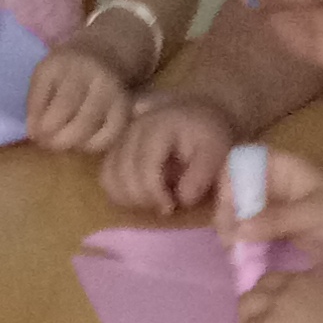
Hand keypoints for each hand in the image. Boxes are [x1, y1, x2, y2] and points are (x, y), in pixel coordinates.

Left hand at [24, 36, 133, 153]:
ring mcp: (111, 90)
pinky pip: (111, 133)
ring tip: (64, 143)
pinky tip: (84, 143)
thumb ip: (35, 102)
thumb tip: (33, 133)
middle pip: (73, 113)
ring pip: (90, 125)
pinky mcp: (124, 106)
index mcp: (64, 63)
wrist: (104, 51)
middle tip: (49, 144)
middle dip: (56, 137)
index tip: (36, 135)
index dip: (43, 124)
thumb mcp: (45, 76)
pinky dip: (95, 144)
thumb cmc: (67, 70)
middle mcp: (91, 73)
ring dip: (73, 142)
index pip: (51, 98)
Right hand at [102, 94, 231, 213]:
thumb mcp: (217, 153)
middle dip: (143, 199)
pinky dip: (120, 192)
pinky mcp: (115, 147)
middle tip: (165, 206)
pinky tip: (140, 196)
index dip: (153, 193)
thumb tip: (181, 199)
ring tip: (153, 201)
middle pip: (122, 174)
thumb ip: (202, 175)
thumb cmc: (209, 138)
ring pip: (109, 177)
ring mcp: (121, 137)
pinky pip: (106, 176)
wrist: (200, 115)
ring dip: (129, 198)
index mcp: (159, 126)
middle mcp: (133, 128)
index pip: (143, 166)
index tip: (171, 207)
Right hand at [221, 146, 322, 255]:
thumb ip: (275, 219)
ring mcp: (277, 207)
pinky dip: (247, 244)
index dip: (229, 184)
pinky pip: (255, 232)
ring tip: (235, 252)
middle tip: (230, 240)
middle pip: (236, 191)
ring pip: (243, 214)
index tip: (229, 211)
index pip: (241, 164)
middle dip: (228, 213)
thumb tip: (238, 228)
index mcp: (282, 167)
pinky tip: (243, 257)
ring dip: (234, 232)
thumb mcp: (311, 214)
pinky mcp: (282, 229)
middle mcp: (275, 184)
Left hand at [236, 261, 322, 322]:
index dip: (285, 294)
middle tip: (264, 319)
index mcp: (320, 274)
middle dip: (262, 300)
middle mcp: (297, 281)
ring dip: (249, 317)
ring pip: (248, 301)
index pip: (290, 277)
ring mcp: (281, 301)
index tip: (287, 312)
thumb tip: (309, 315)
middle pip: (265, 283)